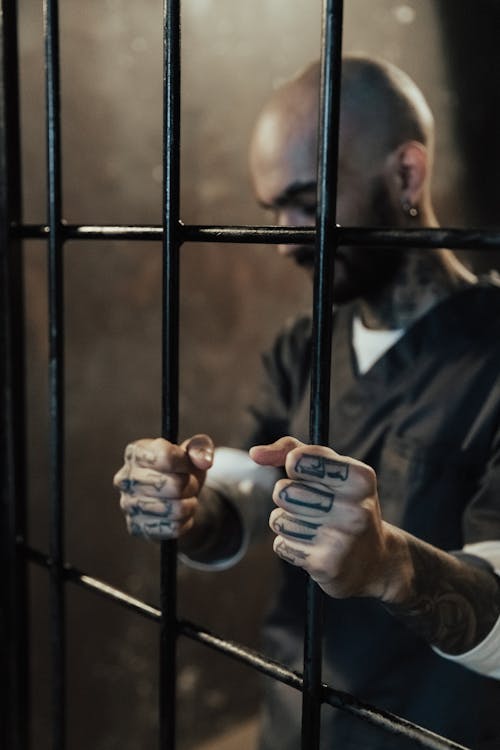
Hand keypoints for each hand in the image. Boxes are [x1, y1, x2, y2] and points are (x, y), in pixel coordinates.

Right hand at [113, 434, 213, 540]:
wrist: (174, 498)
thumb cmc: (181, 469)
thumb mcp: (193, 452)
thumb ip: (201, 446)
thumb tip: (203, 460)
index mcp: (136, 452)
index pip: (166, 456)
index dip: (186, 463)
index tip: (189, 465)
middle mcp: (125, 478)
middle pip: (174, 485)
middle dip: (191, 485)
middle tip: (192, 484)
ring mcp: (128, 504)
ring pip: (175, 509)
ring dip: (190, 504)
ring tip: (188, 498)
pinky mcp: (135, 527)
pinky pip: (173, 528)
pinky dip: (185, 521)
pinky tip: (181, 514)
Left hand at [250, 436, 404, 600]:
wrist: (375, 560)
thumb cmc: (344, 503)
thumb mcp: (331, 470)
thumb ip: (294, 450)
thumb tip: (255, 453)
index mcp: (359, 478)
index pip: (298, 459)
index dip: (294, 466)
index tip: (303, 472)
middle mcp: (355, 509)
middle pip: (282, 491)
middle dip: (288, 496)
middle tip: (312, 503)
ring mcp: (342, 540)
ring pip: (278, 519)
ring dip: (287, 522)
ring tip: (313, 526)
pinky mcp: (326, 566)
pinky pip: (281, 545)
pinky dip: (290, 545)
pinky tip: (314, 547)